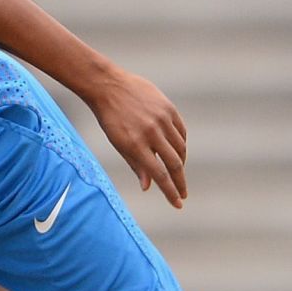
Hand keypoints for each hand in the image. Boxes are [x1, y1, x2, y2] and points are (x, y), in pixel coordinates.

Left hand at [87, 69, 188, 208]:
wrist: (108, 86)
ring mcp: (162, 119)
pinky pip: (181, 132)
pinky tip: (179, 152)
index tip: (177, 204)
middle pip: (174, 164)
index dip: (170, 192)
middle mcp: (151, 133)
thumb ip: (135, 164)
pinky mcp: (169, 108)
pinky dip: (182, 144)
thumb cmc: (109, 119)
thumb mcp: (118, 143)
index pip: (159, 174)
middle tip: (183, 194)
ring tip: (178, 173)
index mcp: (135, 144)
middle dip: (180, 183)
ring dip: (181, 164)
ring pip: (180, 148)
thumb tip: (148, 187)